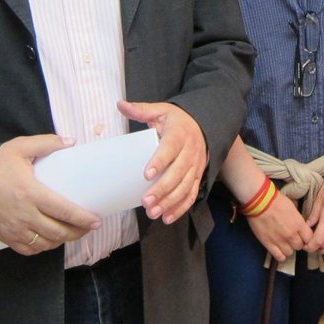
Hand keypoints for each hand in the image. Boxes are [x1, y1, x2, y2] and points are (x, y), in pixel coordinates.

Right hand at [0, 135, 100, 255]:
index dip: (83, 218)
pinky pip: (29, 249)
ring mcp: (15, 230)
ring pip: (46, 243)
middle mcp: (25, 216)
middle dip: (78, 232)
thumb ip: (47, 143)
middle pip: (59, 232)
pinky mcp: (6, 237)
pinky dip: (43, 247)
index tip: (96, 220)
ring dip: (62, 240)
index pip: (64, 211)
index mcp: (32, 194)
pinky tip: (50, 240)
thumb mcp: (20, 147)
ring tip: (72, 232)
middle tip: (88, 227)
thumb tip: (71, 142)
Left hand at [118, 100, 207, 223]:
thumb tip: (119, 105)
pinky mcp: (197, 176)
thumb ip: (141, 110)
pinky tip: (168, 218)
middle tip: (146, 202)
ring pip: (185, 186)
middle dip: (163, 189)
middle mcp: (190, 151)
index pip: (170, 148)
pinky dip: (181, 207)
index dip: (160, 161)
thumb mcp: (161, 110)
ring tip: (153, 212)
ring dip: (170, 202)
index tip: (146, 174)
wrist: (204, 125)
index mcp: (179, 134)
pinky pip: (192, 194)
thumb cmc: (176, 120)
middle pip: (178, 173)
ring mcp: (196, 166)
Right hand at [247, 190, 312, 261]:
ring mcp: (280, 240)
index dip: (307, 238)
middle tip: (292, 238)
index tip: (303, 236)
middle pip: (300, 246)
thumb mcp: (292, 206)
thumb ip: (298, 218)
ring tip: (284, 243)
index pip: (309, 238)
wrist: (260, 201)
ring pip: (290, 253)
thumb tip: (300, 221)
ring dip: (288, 248)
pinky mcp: (269, 244)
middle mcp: (291, 234)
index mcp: (298, 224)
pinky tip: (278, 249)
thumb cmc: (276, 200)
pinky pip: (279, 257)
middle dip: (297, 242)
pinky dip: (280, 255)